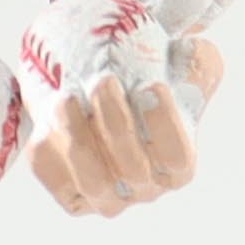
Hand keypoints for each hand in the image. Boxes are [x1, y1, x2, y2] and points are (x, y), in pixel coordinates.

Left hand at [29, 37, 222, 219]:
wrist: (88, 87)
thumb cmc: (143, 77)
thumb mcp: (178, 64)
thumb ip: (195, 62)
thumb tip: (191, 48)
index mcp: (178, 166)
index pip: (177, 159)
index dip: (165, 124)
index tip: (151, 84)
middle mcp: (143, 188)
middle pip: (134, 171)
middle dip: (117, 123)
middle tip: (103, 81)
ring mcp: (105, 196)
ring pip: (93, 181)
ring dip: (79, 138)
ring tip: (68, 97)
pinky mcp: (69, 191)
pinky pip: (56, 177)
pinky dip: (51, 148)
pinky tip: (49, 111)